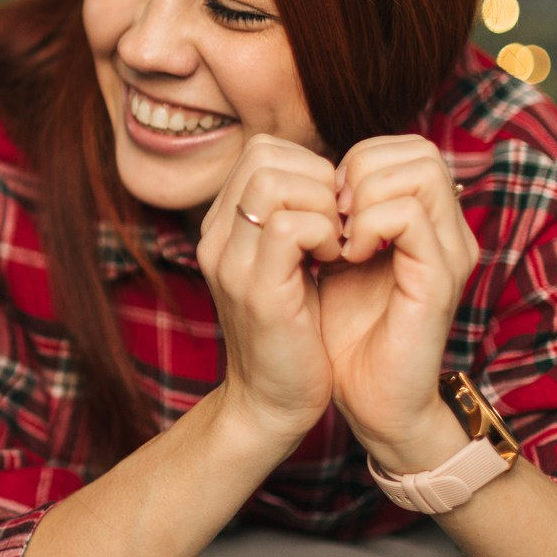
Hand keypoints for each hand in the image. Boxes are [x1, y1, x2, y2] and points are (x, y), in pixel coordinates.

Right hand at [195, 134, 344, 445]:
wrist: (272, 404)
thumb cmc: (294, 336)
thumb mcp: (289, 266)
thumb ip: (294, 220)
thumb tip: (333, 176)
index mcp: (222, 228)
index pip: (261, 153)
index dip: (309, 167)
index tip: (335, 211)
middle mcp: (215, 238)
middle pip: (263, 155)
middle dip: (319, 178)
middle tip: (341, 223)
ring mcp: (229, 261)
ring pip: (273, 180)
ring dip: (322, 203)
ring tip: (338, 241)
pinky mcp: (256, 289)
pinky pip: (291, 225)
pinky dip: (326, 233)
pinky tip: (336, 260)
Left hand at [320, 135, 480, 469]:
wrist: (366, 400)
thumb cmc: (340, 334)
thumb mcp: (327, 258)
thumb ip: (331, 214)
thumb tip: (305, 170)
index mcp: (423, 223)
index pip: (403, 148)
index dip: (355, 161)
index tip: (323, 207)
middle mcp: (446, 232)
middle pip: (418, 149)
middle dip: (360, 171)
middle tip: (330, 218)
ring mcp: (449, 253)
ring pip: (420, 171)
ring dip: (364, 194)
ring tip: (337, 238)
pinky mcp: (440, 279)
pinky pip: (408, 215)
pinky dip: (366, 225)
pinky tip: (344, 257)